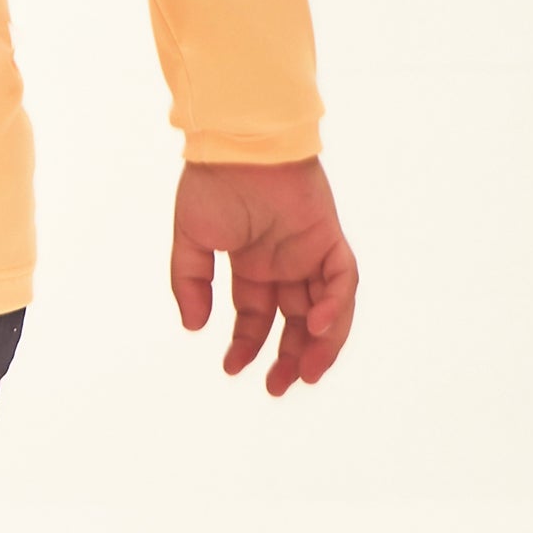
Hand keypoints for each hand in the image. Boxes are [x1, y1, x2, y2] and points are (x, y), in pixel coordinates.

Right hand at [170, 154, 356, 394]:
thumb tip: (194, 327)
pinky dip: (335, 308)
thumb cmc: (211, 183)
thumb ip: (189, 281)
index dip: (246, 344)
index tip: (232, 368)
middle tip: (277, 387)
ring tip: (303, 374)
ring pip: (325, 311)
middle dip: (288, 357)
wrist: (236, 145)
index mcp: (251, 261)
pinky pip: (342, 281)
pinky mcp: (329, 238)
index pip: (255, 315)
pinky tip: (314, 327)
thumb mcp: (190, 238)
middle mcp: (283, 262)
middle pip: (294, 322)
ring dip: (317, 346)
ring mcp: (309, 251)